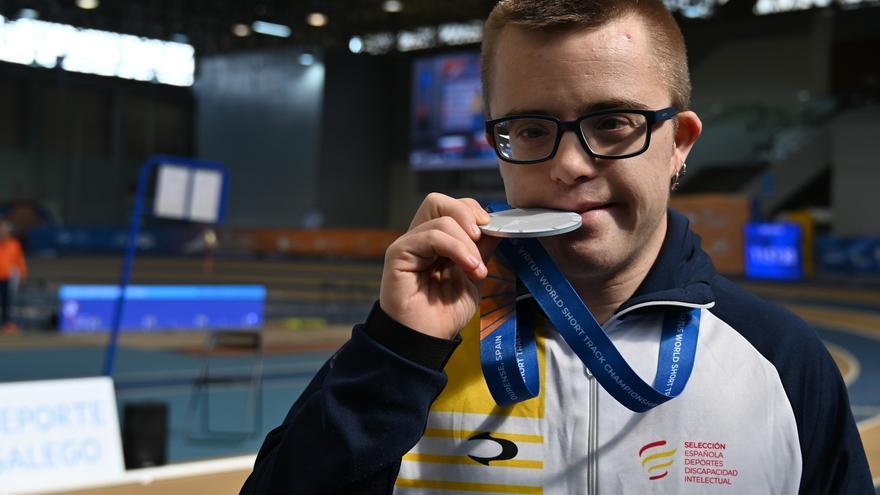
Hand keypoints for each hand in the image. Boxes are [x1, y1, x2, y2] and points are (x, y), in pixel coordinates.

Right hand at [380, 193, 499, 339]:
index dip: (473, 212)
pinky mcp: (399, 253)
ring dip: (466, 242)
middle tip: (482, 238)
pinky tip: (468, 267)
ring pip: (440, 217)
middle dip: (467, 214)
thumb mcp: (473, 276)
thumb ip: (482, 250)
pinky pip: (430, 235)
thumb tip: (495, 227)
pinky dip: (456, 247)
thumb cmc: (445, 314)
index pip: (452, 207)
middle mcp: (420, 239)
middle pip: (439, 201)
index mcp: (437, 242)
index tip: (494, 231)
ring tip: (476, 269)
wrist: (427, 340)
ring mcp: (409, 244)